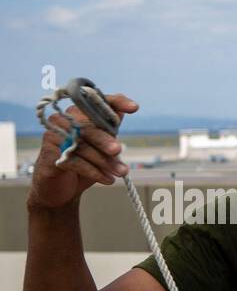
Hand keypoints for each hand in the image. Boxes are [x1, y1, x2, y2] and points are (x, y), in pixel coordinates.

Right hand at [29, 93, 138, 212]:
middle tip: (118, 151)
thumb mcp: (101, 147)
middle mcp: (64, 120)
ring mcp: (54, 136)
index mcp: (79, 114)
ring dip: (104, 160)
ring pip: (82, 145)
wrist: (62, 188)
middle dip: (105, 140)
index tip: (134, 108)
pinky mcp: (49, 153)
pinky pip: (74, 161)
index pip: (96, 101)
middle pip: (87, 126)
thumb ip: (109, 130)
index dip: (115, 102)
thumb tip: (123, 112)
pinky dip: (93, 171)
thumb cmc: (84, 163)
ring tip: (121, 172)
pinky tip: (107, 179)